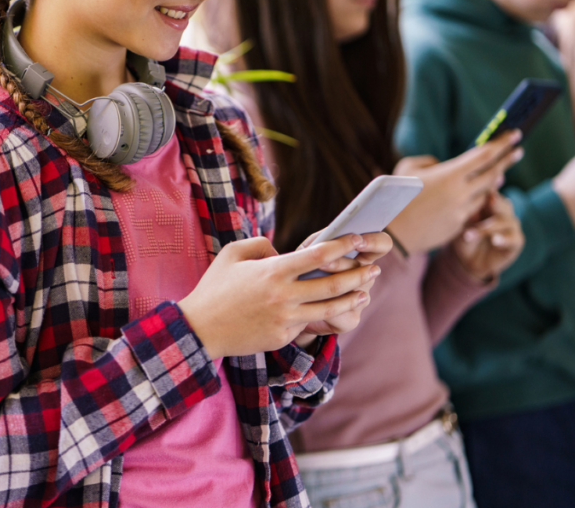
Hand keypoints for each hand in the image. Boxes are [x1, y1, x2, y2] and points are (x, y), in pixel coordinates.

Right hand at [177, 234, 383, 359]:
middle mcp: (284, 295)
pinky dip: (323, 316)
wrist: (200, 329)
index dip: (342, 245)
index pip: (317, 254)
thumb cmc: (214, 287)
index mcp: (273, 271)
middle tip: (374, 268)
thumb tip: (282, 250)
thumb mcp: (231, 254)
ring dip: (351, 299)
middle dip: (358, 274)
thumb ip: (261, 244)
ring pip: (329, 309)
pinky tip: (336, 310)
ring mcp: (285, 318)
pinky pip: (308, 324)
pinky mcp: (283, 336)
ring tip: (365, 292)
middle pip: (333, 284)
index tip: (358, 239)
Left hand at [294, 229, 391, 338]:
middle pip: (365, 269)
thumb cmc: (302, 270)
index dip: (374, 241)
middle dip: (341, 264)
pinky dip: (321, 306)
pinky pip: (341, 312)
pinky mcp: (351, 319)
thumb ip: (321, 241)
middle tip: (323, 263)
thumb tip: (330, 235)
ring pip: (354, 291)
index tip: (358, 240)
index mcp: (361, 255)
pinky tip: (308, 304)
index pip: (382, 244)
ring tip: (310, 280)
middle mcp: (366, 277)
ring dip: (331, 285)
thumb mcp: (308, 250)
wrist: (291, 307)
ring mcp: (362, 299)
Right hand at [388, 131, 522, 253]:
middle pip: (493, 173)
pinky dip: (476, 200)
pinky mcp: (459, 226)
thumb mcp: (407, 169)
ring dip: (492, 182)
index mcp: (449, 175)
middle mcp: (460, 193)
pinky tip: (477, 195)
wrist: (390, 232)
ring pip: (486, 194)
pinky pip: (473, 210)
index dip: (502, 143)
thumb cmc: (394, 196)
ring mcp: (462, 211)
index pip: (484, 155)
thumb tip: (442, 164)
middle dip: (507, 160)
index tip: (515, 134)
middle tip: (518, 150)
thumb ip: (429, 162)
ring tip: (498, 172)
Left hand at [452, 192, 523, 281]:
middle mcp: (503, 210)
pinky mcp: (517, 240)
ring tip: (470, 234)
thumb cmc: (464, 237)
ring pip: (504, 220)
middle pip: (499, 202)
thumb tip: (468, 197)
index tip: (477, 184)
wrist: (469, 261)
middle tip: (487, 200)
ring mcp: (511, 224)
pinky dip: (503, 239)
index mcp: (489, 201)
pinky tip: (494, 240)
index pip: (489, 191)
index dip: (485, 187)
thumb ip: (468, 212)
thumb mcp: (461, 224)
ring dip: (486, 228)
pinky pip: (513, 238)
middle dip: (492, 202)